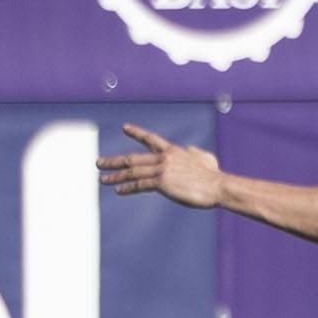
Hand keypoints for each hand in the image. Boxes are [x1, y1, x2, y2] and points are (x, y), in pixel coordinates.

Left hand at [96, 123, 224, 208]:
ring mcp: (162, 170)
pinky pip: (139, 185)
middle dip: (114, 161)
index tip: (125, 128)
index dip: (137, 133)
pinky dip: (127, 187)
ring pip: (132, 172)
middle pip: (133, 158)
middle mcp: (164, 158)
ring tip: (103, 179)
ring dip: (115, 175)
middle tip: (99, 163)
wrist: (217, 186)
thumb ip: (193, 152)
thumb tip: (189, 149)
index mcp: (173, 150)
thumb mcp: (204, 157)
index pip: (151, 138)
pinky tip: (119, 190)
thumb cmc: (213, 175)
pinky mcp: (161, 183)